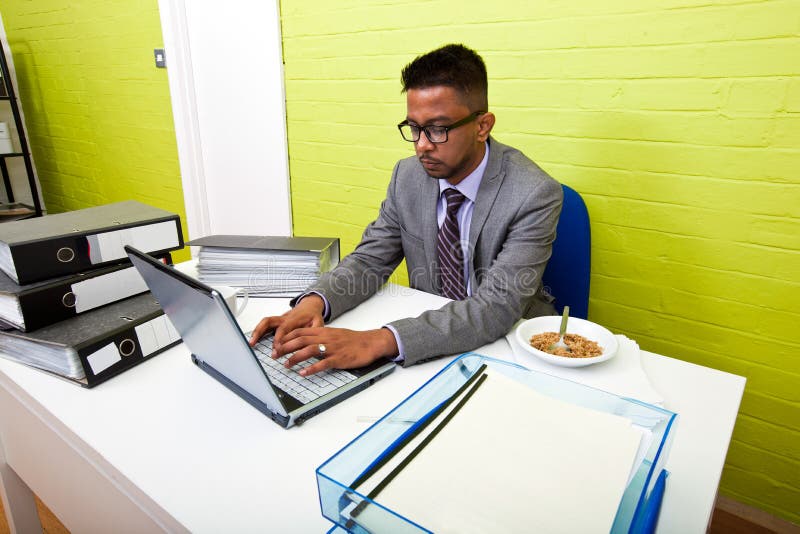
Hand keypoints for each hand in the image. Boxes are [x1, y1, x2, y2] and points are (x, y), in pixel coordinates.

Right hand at [248, 294, 324, 348]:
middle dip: (265, 335)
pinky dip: (258, 331)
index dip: (279, 338)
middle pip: (271, 323)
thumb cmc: (313, 316)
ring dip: (257, 331)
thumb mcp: (319, 322)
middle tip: (262, 349)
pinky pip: (265, 324)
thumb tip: (312, 342)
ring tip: (251, 343)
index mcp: (295, 318)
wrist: (310, 306)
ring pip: (266, 321)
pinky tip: (253, 340)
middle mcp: (285, 317)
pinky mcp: (276, 321)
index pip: (284, 328)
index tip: (277, 349)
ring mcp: (279, 319)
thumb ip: (315, 332)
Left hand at [275, 327, 398, 375]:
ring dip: (295, 358)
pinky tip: (303, 373)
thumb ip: (320, 336)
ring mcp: (333, 348)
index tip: (276, 344)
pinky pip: (323, 364)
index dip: (286, 337)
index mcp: (324, 331)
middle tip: (275, 355)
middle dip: (286, 347)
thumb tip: (305, 340)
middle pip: (301, 340)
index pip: (300, 331)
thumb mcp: (334, 334)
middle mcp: (326, 338)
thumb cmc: (353, 340)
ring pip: (309, 350)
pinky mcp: (339, 359)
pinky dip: (312, 368)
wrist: (370, 342)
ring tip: (286, 365)